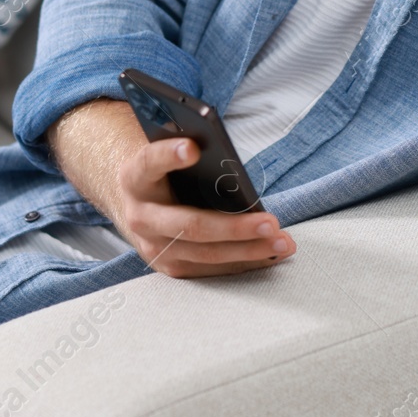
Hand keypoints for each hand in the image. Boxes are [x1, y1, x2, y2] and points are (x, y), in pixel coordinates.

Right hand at [115, 135, 294, 278]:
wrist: (139, 205)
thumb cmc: (165, 173)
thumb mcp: (169, 155)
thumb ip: (189, 150)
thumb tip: (227, 158)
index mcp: (135, 178)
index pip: (149, 163)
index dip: (168, 155)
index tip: (192, 148)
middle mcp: (140, 216)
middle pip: (189, 225)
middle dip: (233, 227)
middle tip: (270, 222)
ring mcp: (153, 246)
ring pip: (205, 253)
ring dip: (249, 250)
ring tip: (282, 242)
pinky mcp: (170, 266)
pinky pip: (211, 268)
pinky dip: (244, 262)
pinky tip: (271, 254)